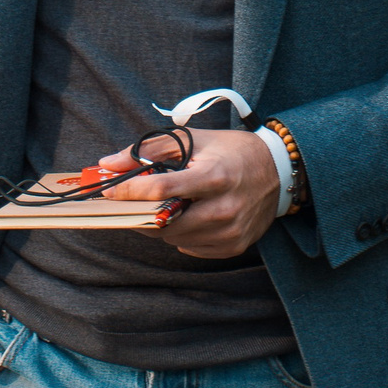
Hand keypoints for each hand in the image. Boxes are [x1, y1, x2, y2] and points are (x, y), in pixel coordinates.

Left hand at [99, 128, 281, 260]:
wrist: (279, 171)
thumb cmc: (231, 151)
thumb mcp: (194, 139)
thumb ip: (150, 149)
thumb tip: (109, 164)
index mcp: (214, 176)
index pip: (162, 191)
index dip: (130, 191)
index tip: (110, 191)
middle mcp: (224, 208)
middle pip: (164, 222)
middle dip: (142, 213)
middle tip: (132, 202)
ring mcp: (230, 231)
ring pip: (174, 239)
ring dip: (160, 225)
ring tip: (163, 207)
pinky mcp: (234, 246)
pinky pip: (191, 248)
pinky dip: (181, 235)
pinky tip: (188, 216)